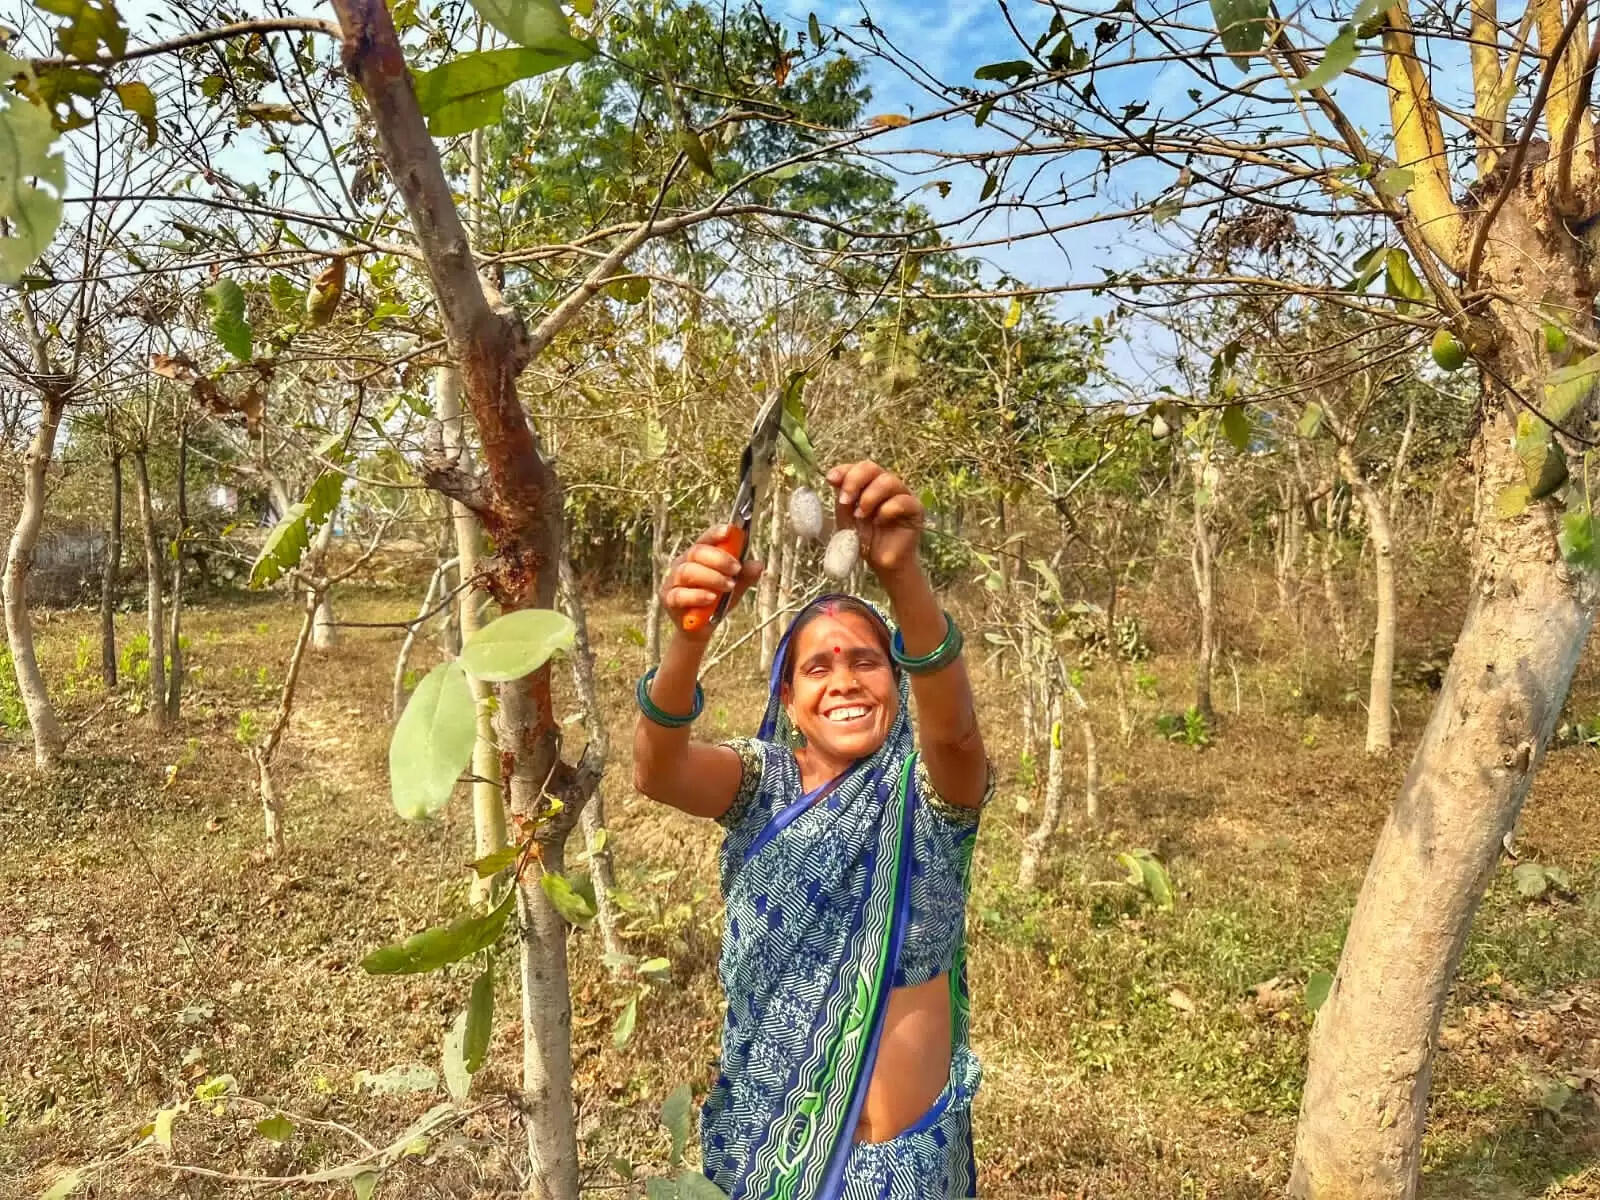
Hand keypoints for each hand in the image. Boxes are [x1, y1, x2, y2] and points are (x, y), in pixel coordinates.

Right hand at [661, 526, 763, 641]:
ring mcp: (673, 580)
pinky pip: (680, 594)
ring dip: (712, 577)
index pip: (705, 539)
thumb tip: (758, 565)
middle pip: (696, 552)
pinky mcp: (668, 599)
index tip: (729, 530)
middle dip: (719, 558)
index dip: (716, 533)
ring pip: (688, 571)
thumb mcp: (736, 586)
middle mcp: (682, 563)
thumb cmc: (717, 601)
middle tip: (736, 569)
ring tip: (729, 585)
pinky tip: (711, 598)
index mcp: (698, 555)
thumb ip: (745, 575)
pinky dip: (697, 595)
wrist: (702, 629)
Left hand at [826, 461, 924, 579]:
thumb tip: (832, 477)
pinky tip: (880, 522)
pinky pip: (904, 500)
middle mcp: (885, 486)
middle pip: (871, 468)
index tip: (831, 479)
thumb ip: (842, 498)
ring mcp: (902, 495)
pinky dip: (888, 509)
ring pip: (888, 481)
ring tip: (861, 515)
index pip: (858, 468)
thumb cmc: (865, 539)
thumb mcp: (846, 518)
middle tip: (845, 500)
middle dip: (854, 481)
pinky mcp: (915, 509)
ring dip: (870, 497)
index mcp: (868, 485)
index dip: (844, 470)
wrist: (882, 563)